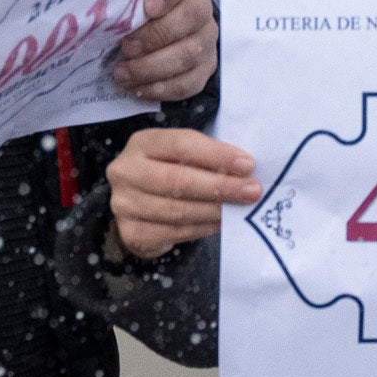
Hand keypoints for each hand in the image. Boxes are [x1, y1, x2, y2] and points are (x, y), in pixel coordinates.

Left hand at [108, 0, 215, 103]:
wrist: (144, 26)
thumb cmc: (130, 3)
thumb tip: (92, 4)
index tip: (146, 7)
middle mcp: (202, 3)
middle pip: (194, 15)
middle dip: (157, 35)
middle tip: (126, 47)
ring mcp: (207, 36)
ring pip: (191, 53)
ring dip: (153, 67)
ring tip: (122, 73)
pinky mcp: (205, 65)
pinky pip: (191, 82)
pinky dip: (162, 88)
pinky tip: (137, 88)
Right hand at [109, 126, 260, 258]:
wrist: (139, 204)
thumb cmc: (170, 171)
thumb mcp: (184, 155)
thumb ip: (208, 157)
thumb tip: (245, 170)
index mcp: (142, 143)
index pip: (181, 145)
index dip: (216, 155)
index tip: (248, 165)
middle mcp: (125, 171)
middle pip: (177, 180)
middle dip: (220, 186)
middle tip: (252, 191)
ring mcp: (124, 204)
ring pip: (177, 210)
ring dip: (215, 211)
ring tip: (241, 209)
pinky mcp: (130, 232)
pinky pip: (173, 232)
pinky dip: (202, 228)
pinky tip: (222, 224)